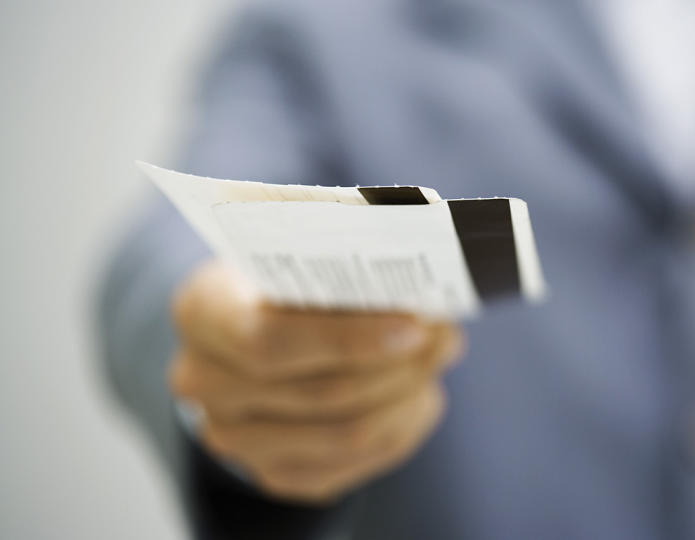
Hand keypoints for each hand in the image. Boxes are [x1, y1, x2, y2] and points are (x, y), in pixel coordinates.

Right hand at [168, 260, 462, 503]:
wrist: (252, 335)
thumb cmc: (285, 282)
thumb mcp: (300, 255)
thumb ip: (348, 271)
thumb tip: (426, 301)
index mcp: (202, 312)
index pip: (270, 339)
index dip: (348, 338)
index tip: (414, 324)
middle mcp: (203, 382)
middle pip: (320, 391)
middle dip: (398, 365)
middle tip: (446, 335)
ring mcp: (234, 437)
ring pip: (345, 433)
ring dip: (407, 395)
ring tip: (439, 358)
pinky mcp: (274, 473)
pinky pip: (354, 462)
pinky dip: (401, 427)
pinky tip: (419, 394)